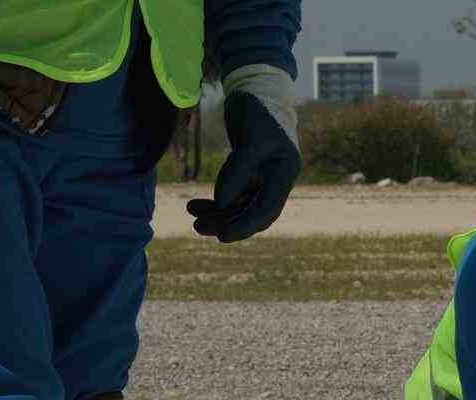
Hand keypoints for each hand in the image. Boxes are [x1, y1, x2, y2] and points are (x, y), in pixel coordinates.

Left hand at [187, 65, 299, 241]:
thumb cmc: (258, 108)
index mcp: (284, 172)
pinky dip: (216, 200)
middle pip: (252, 212)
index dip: (245, 226)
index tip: (223, 236)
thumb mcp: (249, 139)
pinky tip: (196, 203)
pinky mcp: (250, 172)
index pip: (266, 209)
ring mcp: (264, 176)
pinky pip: (233, 194)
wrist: (258, 87)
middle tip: (197, 226)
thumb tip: (222, 203)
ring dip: (217, 212)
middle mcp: (276, 179)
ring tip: (191, 214)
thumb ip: (238, 172)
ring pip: (240, 205)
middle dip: (226, 221)